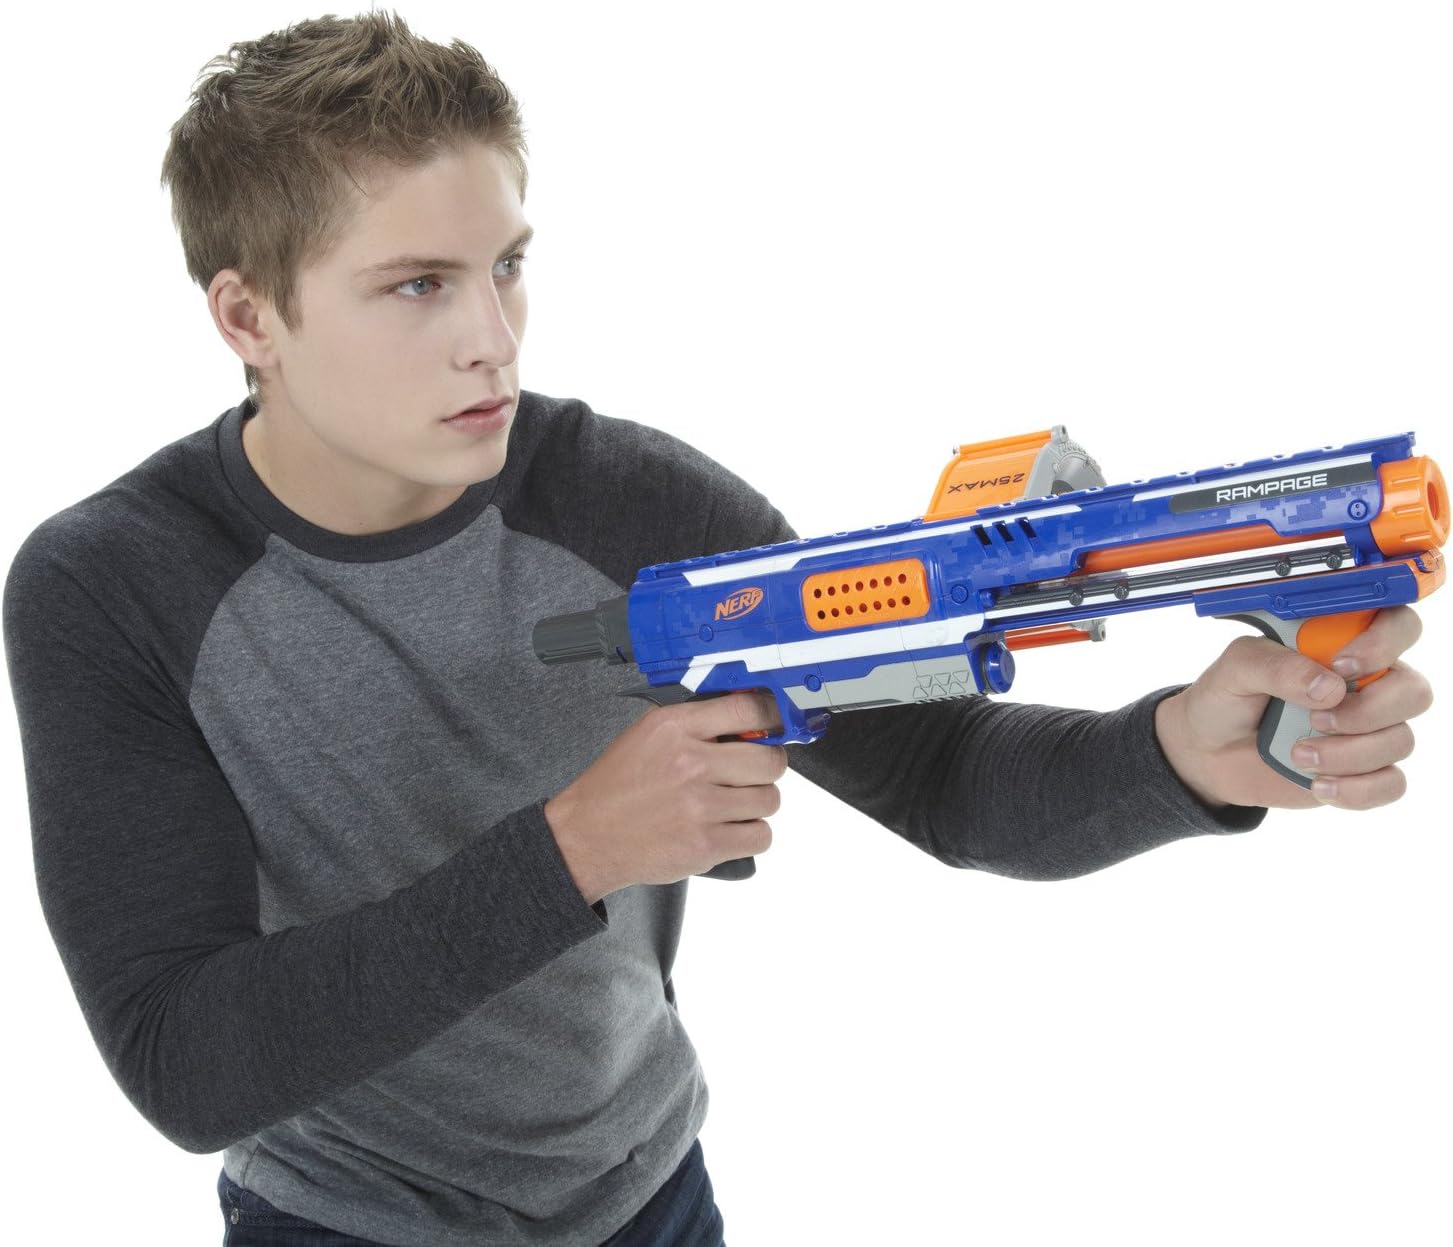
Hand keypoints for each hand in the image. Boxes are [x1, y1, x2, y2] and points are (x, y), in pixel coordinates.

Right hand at [544, 691, 788, 902]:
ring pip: (770, 799)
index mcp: (675, 727)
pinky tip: (731, 829)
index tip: (773, 727)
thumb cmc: (617, 787)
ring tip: (732, 805)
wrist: (587, 836)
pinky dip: (752, 835)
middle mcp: (690, 762)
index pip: (748, 710)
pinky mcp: (705, 844)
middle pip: (770, 760)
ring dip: (757, 804)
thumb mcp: (648, 735)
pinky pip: (761, 836)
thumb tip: (750, 723)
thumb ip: (696, 725)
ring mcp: (700, 806)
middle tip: (751, 774)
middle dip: (766, 768)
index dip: (771, 718)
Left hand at [1154, 605, 1433, 810]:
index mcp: (1341, 644)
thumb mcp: (1237, 668)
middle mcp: (1366, 684)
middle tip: (1317, 719)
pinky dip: (1357, 789)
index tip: (1342, 665)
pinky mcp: (1364, 770)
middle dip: (1369, 710)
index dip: (1384, 642)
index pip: (1397, 626)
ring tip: (1297, 753)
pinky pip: (1391, 783)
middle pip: (1414, 691)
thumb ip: (1277, 666)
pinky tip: (1319, 785)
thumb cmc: (1227, 698)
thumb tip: (1329, 687)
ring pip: (1400, 740)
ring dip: (1348, 753)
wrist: (1208, 752)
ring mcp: (1369, 729)